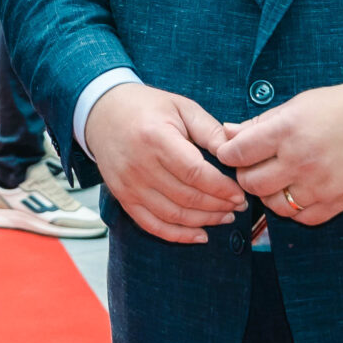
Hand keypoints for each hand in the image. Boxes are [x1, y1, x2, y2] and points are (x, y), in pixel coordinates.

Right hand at [84, 84, 245, 243]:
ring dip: (204, 221)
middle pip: (186, 197)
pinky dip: (177, 235)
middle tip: (238, 206)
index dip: (221, 188)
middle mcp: (139, 165)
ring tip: (225, 217)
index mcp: (156, 138)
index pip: (194, 173)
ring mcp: (128, 184)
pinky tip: (200, 235)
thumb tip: (236, 154)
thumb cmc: (147, 108)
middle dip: (218, 206)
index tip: (240, 193)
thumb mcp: (181, 107)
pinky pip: (151, 224)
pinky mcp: (122, 197)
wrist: (102, 112)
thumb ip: (210, 130)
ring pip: (173, 215)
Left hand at [217, 81, 342, 226]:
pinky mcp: (337, 202)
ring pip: (273, 204)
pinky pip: (302, 217)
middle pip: (250, 183)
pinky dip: (294, 208)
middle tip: (253, 166)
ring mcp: (319, 185)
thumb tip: (227, 133)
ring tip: (277, 179)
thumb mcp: (299, 104)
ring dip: (269, 194)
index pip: (237, 152)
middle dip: (245, 175)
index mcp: (287, 131)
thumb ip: (260, 122)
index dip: (227, 153)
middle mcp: (300, 160)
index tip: (230, 152)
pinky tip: (297, 192)